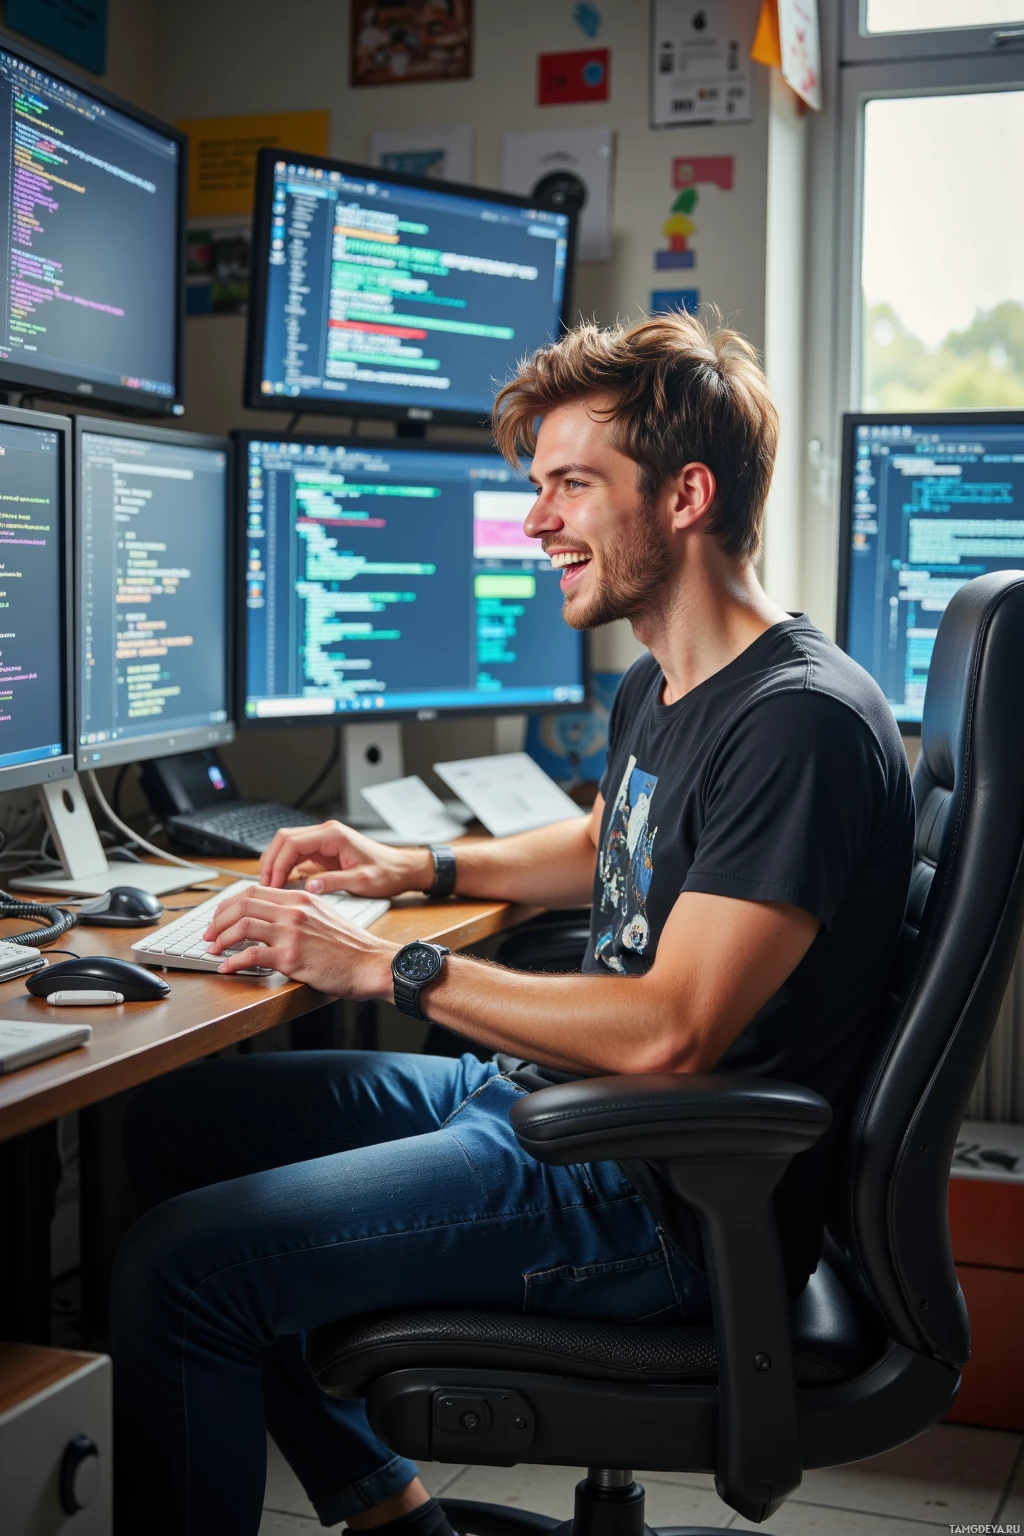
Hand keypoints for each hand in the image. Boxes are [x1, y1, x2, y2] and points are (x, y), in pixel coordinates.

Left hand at [203, 885, 397, 995]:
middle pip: (243, 904)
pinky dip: (233, 961)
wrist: (372, 964)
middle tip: (208, 935)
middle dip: (217, 920)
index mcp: (302, 898)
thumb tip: (274, 920)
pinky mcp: (291, 956)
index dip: (230, 903)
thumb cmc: (352, 948)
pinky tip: (227, 968)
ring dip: (220, 939)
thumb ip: (300, 913)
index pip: (255, 891)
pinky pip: (251, 954)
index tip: (219, 917)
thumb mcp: (325, 917)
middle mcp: (294, 910)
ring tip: (213, 950)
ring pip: (242, 925)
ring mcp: (292, 932)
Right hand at [259, 819, 433, 897]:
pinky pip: (296, 856)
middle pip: (284, 840)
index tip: (272, 885)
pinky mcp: (322, 851)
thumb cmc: (386, 873)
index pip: (293, 842)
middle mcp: (325, 833)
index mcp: (333, 835)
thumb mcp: (362, 881)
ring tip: (270, 888)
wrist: (401, 869)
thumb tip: (308, 887)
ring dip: (275, 865)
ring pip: (287, 846)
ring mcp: (322, 841)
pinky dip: (285, 868)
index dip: (277, 863)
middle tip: (265, 887)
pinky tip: (282, 885)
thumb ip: (334, 883)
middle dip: (270, 862)